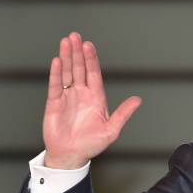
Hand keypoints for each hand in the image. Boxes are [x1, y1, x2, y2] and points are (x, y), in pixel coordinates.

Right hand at [43, 32, 141, 168]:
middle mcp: (81, 94)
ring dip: (67, 58)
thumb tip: (138, 100)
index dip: (91, 59)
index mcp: (96, 98)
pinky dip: (56, 73)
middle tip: (75, 36)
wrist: (72, 156)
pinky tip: (57, 61)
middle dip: (78, 53)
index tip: (89, 45)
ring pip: (67, 73)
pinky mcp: (54, 104)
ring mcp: (67, 97)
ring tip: (66, 42)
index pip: (94, 74)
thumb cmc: (91, 144)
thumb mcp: (111, 130)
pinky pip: (55, 86)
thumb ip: (123, 113)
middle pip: (79, 69)